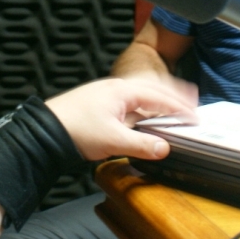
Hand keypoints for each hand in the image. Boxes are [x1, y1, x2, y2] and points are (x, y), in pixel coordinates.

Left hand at [45, 77, 197, 161]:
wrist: (44, 131)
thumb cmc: (74, 129)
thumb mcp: (113, 140)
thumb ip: (142, 144)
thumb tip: (164, 148)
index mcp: (123, 90)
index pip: (159, 97)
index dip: (179, 107)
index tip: (194, 117)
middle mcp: (116, 89)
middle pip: (152, 90)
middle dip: (173, 97)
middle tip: (192, 104)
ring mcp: (107, 97)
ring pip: (141, 97)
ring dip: (159, 103)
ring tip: (174, 110)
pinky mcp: (100, 107)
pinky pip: (130, 104)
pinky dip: (144, 110)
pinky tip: (146, 119)